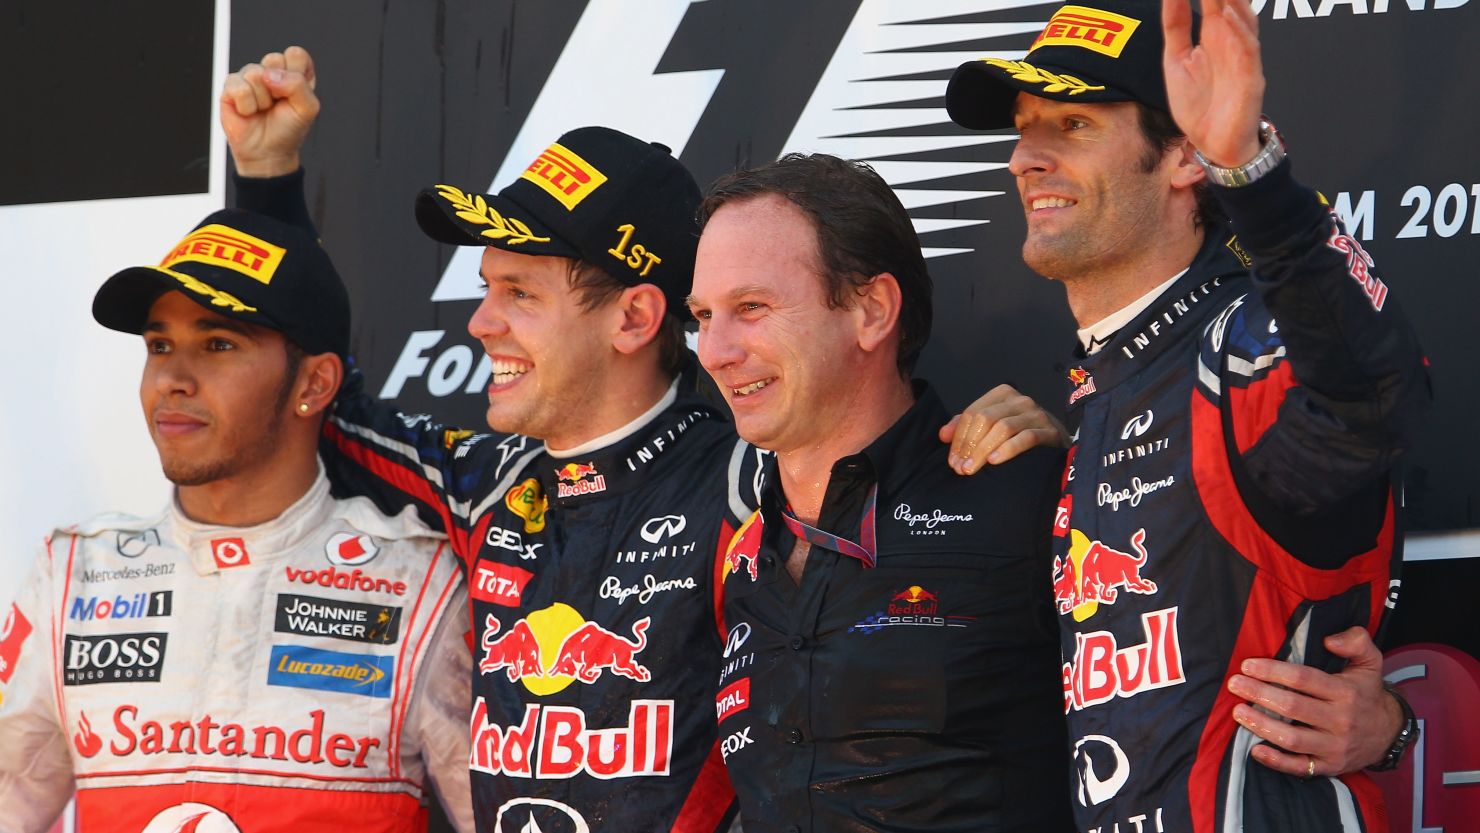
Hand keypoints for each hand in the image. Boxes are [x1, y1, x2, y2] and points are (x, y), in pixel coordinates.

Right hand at [221, 46, 319, 177]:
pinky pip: (238, 87)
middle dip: (279, 87)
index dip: (297, 75)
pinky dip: (247, 106)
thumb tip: (269, 75)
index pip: (296, 54)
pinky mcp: (231, 87)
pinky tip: (249, 112)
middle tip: (278, 103)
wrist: (267, 152)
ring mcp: (250, 77)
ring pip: (255, 73)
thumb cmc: (288, 130)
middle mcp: (272, 71)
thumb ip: (298, 85)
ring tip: (263, 110)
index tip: (296, 96)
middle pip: (274, 59)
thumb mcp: (307, 109)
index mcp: (293, 73)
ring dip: (263, 100)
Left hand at [939, 384, 1068, 473]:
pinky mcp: (1049, 431)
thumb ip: (966, 427)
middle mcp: (1019, 400)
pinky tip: (995, 462)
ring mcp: (1035, 414)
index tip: (952, 461)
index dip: (958, 438)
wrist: (1056, 443)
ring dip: (983, 450)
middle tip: (961, 468)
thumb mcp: (991, 426)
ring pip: (1002, 428)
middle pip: (985, 419)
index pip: (972, 413)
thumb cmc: (1019, 434)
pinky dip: (1007, 450)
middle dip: (969, 445)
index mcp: (1002, 394)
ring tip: (973, 468)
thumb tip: (942, 435)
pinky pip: (1025, 438)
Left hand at [1162, 0, 1265, 166]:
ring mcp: (1242, 59)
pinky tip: (1229, 17)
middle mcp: (1231, 41)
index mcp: (1214, 35)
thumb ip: (1176, 26)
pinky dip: (1240, 33)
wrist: (1212, 145)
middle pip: (1231, 2)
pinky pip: (1247, 52)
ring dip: (1234, 0)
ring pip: (1243, 20)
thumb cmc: (1199, 104)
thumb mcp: (1176, 59)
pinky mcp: (1250, 79)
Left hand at [1226, 627, 1401, 776]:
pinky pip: (1300, 767)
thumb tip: (1329, 640)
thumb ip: (1356, 641)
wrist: (1388, 733)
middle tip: (1234, 684)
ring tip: (1238, 712)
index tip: (1248, 665)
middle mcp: (1341, 720)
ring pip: (1292, 739)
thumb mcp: (1370, 662)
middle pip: (1293, 707)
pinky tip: (1255, 750)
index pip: (1303, 679)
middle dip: (1259, 694)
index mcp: (1346, 692)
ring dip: (1261, 725)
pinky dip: (1276, 762)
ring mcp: (1335, 747)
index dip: (1273, 671)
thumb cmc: (1367, 693)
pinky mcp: (1329, 766)